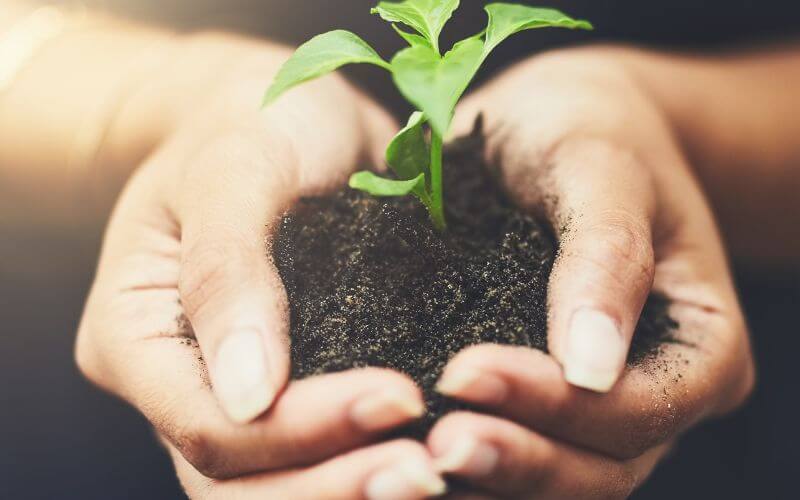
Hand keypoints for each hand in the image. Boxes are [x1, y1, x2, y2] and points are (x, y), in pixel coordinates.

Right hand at [75, 36, 443, 497]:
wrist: (287, 113)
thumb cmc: (248, 119)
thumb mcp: (234, 169)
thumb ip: (228, 271)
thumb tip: (249, 396)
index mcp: (136, 334)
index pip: (207, 425)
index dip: (298, 431)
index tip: (397, 398)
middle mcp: (180, 378)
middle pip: (237, 482)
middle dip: (331, 484)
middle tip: (425, 473)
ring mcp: (236, 387)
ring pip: (279, 482)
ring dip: (355, 487)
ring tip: (438, 471)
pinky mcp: (295, 379)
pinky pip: (324, 443)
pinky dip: (370, 454)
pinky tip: (435, 446)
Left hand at [429, 48, 754, 497]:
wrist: (561, 121)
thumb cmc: (593, 127)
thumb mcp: (602, 166)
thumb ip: (607, 257)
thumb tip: (591, 368)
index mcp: (703, 341)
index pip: (647, 405)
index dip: (564, 407)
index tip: (468, 371)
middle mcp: (661, 387)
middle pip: (605, 464)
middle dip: (523, 459)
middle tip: (438, 443)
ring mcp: (603, 402)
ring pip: (562, 472)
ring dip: (495, 473)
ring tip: (418, 453)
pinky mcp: (547, 394)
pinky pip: (520, 441)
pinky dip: (479, 450)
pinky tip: (415, 440)